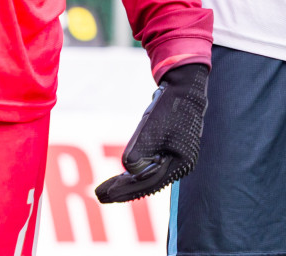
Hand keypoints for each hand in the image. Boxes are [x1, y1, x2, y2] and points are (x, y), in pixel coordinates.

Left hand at [95, 62, 208, 202]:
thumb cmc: (170, 107)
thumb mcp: (150, 129)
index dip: (125, 190)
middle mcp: (181, 165)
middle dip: (124, 191)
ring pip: (149, 176)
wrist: (185, 88)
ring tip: (106, 190)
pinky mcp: (171, 150)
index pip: (149, 183)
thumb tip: (128, 171)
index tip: (105, 194)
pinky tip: (123, 176)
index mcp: (181, 163)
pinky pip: (152, 166)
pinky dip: (137, 172)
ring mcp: (176, 158)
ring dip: (128, 183)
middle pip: (149, 184)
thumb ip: (138, 153)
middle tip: (100, 196)